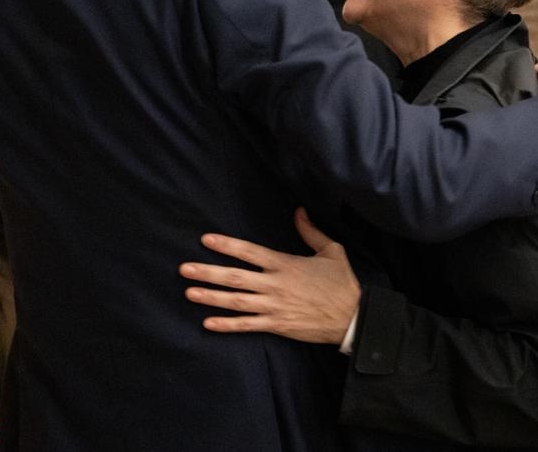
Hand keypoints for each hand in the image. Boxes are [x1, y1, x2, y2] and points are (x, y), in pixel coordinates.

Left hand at [180, 208, 360, 344]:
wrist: (353, 317)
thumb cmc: (342, 283)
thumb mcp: (331, 251)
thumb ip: (311, 231)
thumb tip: (299, 211)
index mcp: (285, 264)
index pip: (249, 252)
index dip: (227, 245)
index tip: (206, 240)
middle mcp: (275, 285)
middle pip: (235, 277)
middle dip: (208, 272)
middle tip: (184, 269)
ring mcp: (274, 306)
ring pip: (236, 301)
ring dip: (211, 297)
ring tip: (189, 292)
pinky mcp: (277, 325)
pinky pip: (247, 326)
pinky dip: (227, 325)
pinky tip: (208, 323)